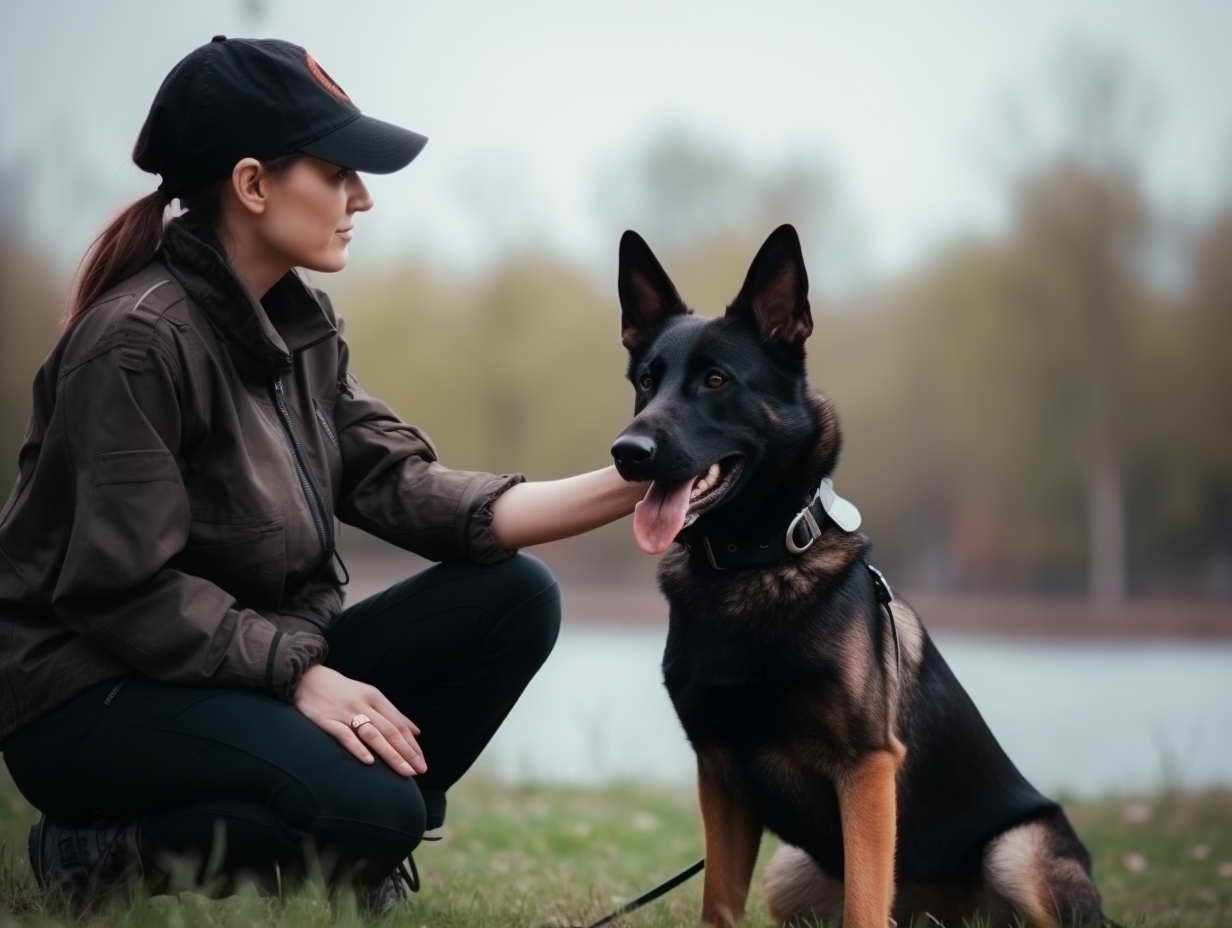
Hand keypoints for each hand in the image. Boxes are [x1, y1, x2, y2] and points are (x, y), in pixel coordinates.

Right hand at [293, 665, 426, 776]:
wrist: (307, 678)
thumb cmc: (342, 691)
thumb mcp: (370, 695)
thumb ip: (392, 714)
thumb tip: (416, 731)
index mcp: (375, 697)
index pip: (399, 724)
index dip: (412, 744)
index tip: (422, 762)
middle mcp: (363, 704)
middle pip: (390, 731)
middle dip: (406, 753)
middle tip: (419, 770)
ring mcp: (345, 712)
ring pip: (373, 735)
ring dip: (391, 754)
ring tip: (404, 771)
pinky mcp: (327, 720)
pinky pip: (345, 735)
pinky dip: (358, 748)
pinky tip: (369, 762)